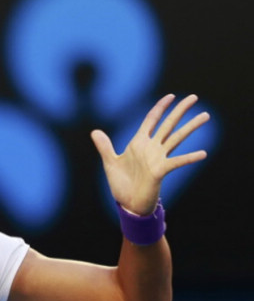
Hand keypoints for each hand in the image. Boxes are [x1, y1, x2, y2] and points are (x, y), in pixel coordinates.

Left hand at [90, 94, 209, 214]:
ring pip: (177, 138)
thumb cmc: (122, 184)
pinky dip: (189, 158)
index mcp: (139, 143)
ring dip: (191, 127)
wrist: (127, 203)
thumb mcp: (110, 163)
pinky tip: (202, 153)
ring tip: (205, 116)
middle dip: (180, 110)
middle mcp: (151, 148)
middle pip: (168, 124)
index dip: (160, 107)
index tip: (171, 96)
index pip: (152, 120)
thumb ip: (104, 147)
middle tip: (194, 97)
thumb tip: (94, 131)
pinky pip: (177, 162)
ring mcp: (158, 158)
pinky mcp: (161, 171)